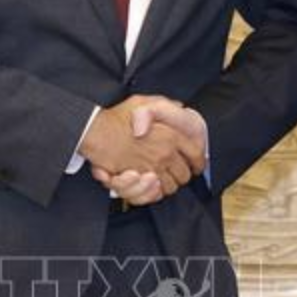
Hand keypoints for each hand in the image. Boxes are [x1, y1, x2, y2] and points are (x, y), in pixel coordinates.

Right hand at [80, 95, 204, 196]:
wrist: (97, 132)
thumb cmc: (117, 118)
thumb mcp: (144, 102)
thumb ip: (164, 104)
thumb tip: (180, 106)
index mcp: (170, 135)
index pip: (197, 154)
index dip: (199, 162)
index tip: (196, 164)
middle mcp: (165, 152)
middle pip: (185, 174)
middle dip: (182, 175)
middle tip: (177, 172)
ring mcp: (152, 167)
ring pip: (172, 187)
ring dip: (169, 184)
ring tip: (164, 178)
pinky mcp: (140, 179)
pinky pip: (156, 193)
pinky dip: (156, 192)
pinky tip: (153, 185)